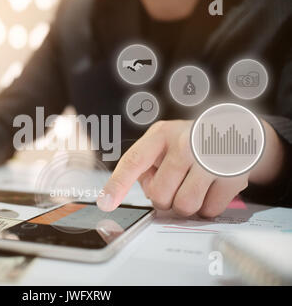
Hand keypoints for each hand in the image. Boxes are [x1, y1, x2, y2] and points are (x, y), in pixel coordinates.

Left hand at [96, 120, 250, 216]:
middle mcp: (185, 143)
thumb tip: (145, 194)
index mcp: (161, 135)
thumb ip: (146, 166)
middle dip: (165, 198)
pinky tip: (211, 188)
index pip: (133, 162)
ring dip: (186, 205)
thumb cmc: (191, 142)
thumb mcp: (164, 143)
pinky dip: (208, 206)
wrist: (236, 132)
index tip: (105, 204)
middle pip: (160, 195)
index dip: (117, 185)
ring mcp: (210, 159)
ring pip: (184, 206)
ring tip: (194, 185)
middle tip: (176, 184)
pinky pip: (209, 210)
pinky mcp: (232, 175)